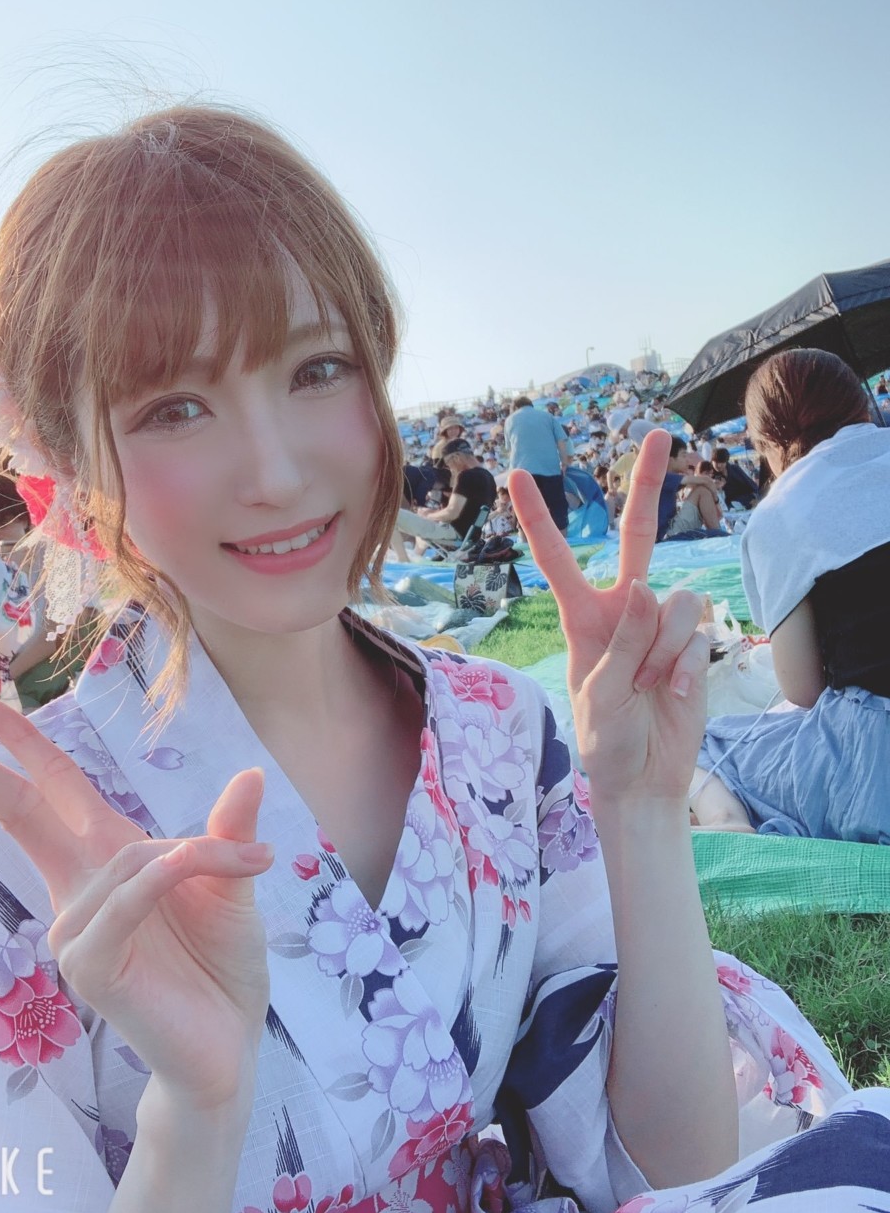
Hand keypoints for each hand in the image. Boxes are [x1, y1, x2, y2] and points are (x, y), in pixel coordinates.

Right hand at [0, 698, 272, 1110]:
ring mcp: (76, 930)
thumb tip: (251, 775)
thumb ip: (228, 832)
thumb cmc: (222, 964)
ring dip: (197, 854)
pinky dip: (163, 880)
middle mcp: (80, 889)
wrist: (231, 1042)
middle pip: (21, 812)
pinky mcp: (90, 966)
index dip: (23, 746)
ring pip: (128, 856)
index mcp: (107, 859)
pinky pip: (124, 901)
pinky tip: (190, 872)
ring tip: (251, 865)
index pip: (53, 791)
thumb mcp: (234, 883)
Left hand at [508, 429, 707, 810]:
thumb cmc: (605, 741)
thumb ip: (624, 642)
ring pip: (673, 600)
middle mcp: (623, 608)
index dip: (538, 517)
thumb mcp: (599, 694)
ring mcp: (661, 622)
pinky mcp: (693, 641)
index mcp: (583, 617)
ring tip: (650, 687)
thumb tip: (649, 588)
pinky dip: (685, 664)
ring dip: (663, 649)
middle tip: (658, 433)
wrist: (644, 779)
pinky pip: (696, 630)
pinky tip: (673, 692)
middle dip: (647, 484)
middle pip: (637, 535)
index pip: (557, 558)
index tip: (516, 474)